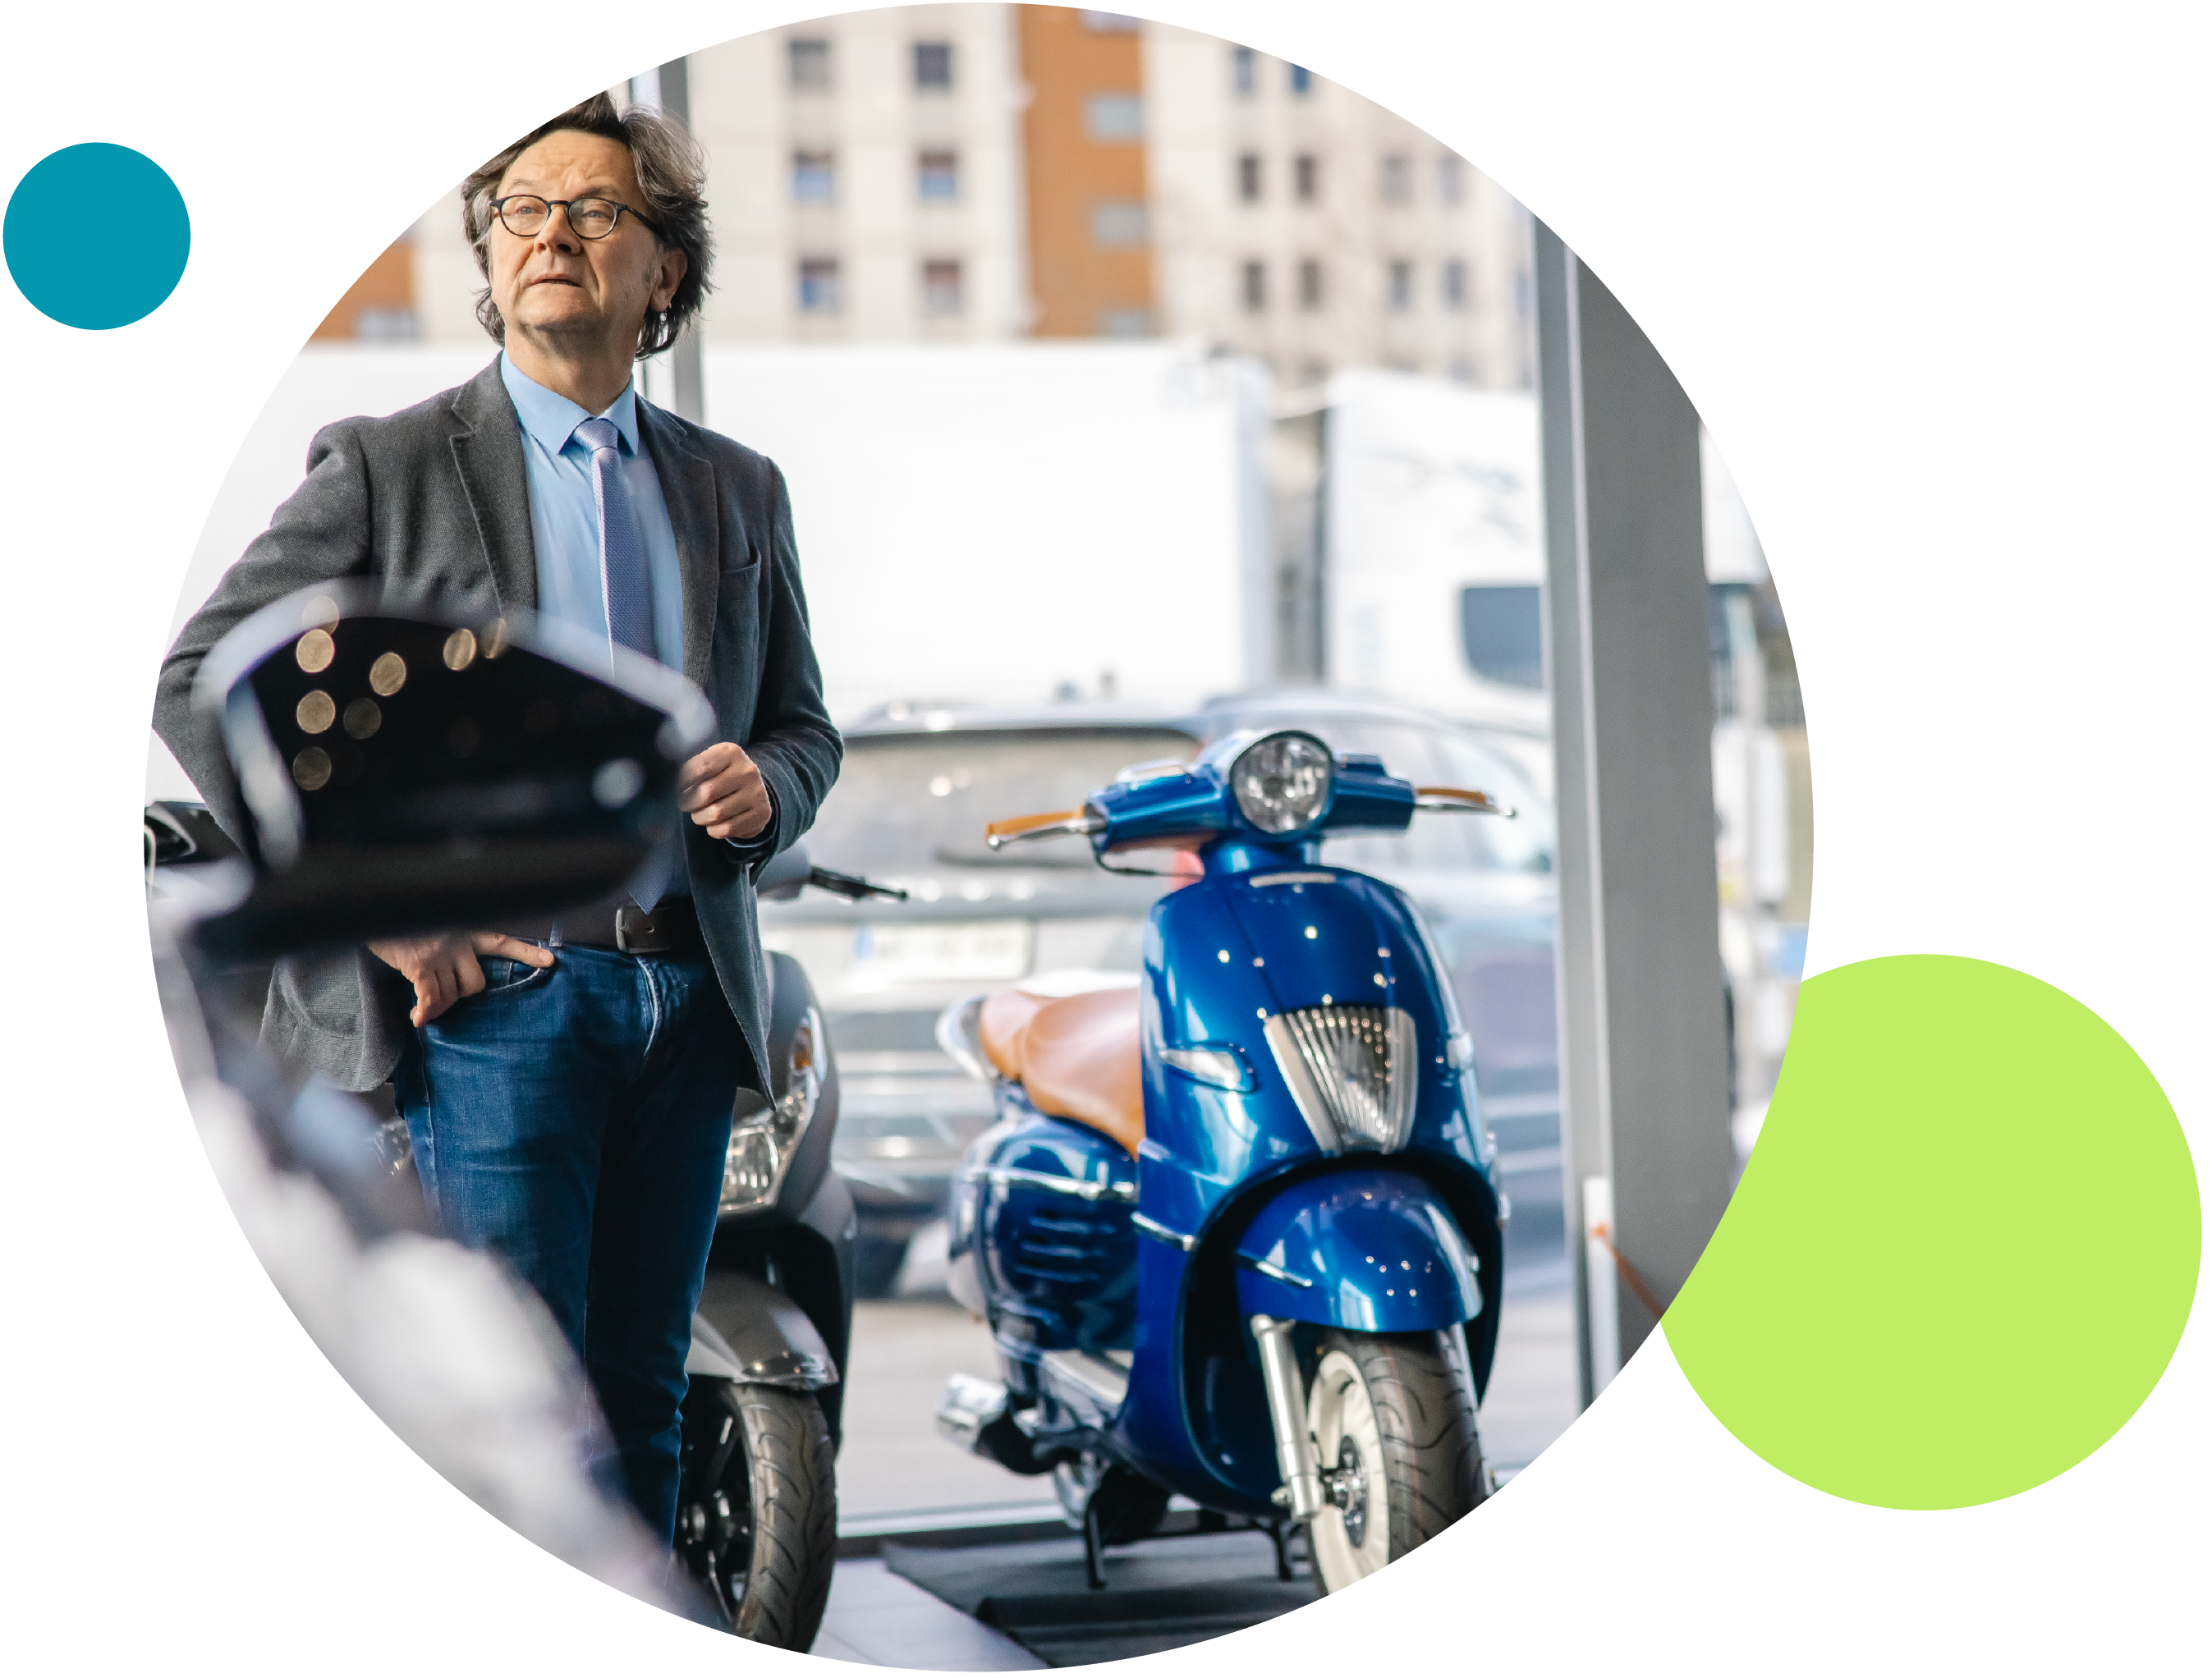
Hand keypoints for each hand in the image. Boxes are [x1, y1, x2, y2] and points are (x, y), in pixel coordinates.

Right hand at [367, 932, 555, 1026]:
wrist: (377, 911)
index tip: (551, 961)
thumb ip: (451, 949)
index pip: (503, 942)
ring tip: (423, 1008)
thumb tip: (450, 983)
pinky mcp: (421, 965)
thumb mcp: (436, 927)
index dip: (526, 953)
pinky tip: (418, 1018)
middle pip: (475, 983)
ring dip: (437, 1006)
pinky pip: (430, 998)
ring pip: (451, 994)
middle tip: (441, 996)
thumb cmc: (405, 924)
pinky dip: (424, 1011)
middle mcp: (458, 941)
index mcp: (467, 929)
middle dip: (460, 995)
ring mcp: (441, 953)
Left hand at [678, 741, 770, 841]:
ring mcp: (757, 792)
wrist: (753, 790)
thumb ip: (691, 768)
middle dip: (690, 803)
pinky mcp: (761, 813)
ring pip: (716, 813)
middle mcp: (747, 770)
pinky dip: (714, 830)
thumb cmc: (720, 776)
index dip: (683, 783)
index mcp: (730, 752)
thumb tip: (667, 778)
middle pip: (706, 792)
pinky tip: (714, 824)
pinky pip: (727, 829)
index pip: (698, 768)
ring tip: (700, 814)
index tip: (680, 789)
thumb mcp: (709, 763)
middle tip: (687, 805)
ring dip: (701, 818)